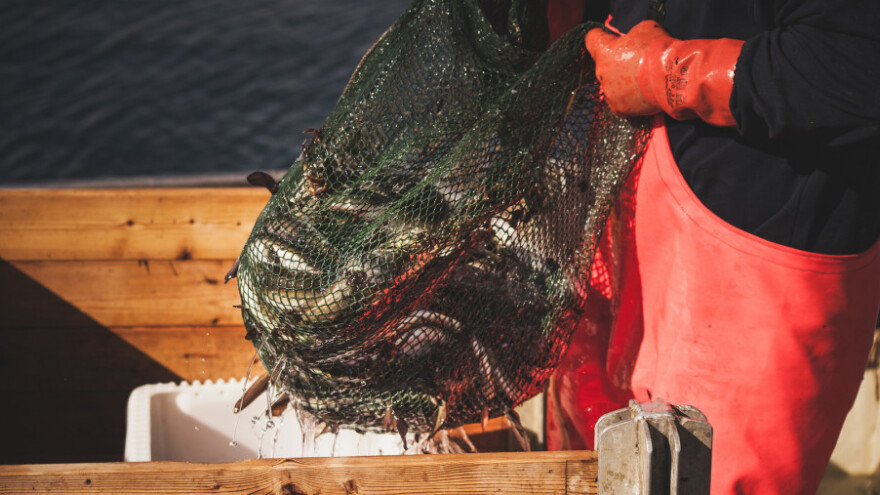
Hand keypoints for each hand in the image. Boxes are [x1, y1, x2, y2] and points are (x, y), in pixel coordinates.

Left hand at [585, 20, 744, 126]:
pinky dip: (629, 99)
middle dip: (616, 62)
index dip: (599, 36)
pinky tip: (642, 94)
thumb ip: (631, 34)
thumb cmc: (659, 49)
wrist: (673, 77)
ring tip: (642, 80)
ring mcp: (609, 93)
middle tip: (635, 61)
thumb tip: (631, 39)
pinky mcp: (619, 109)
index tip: (605, 36)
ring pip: (612, 85)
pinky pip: (620, 102)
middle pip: (604, 64)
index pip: (592, 39)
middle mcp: (601, 73)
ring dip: (623, 82)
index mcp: (604, 51)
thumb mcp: (645, 28)